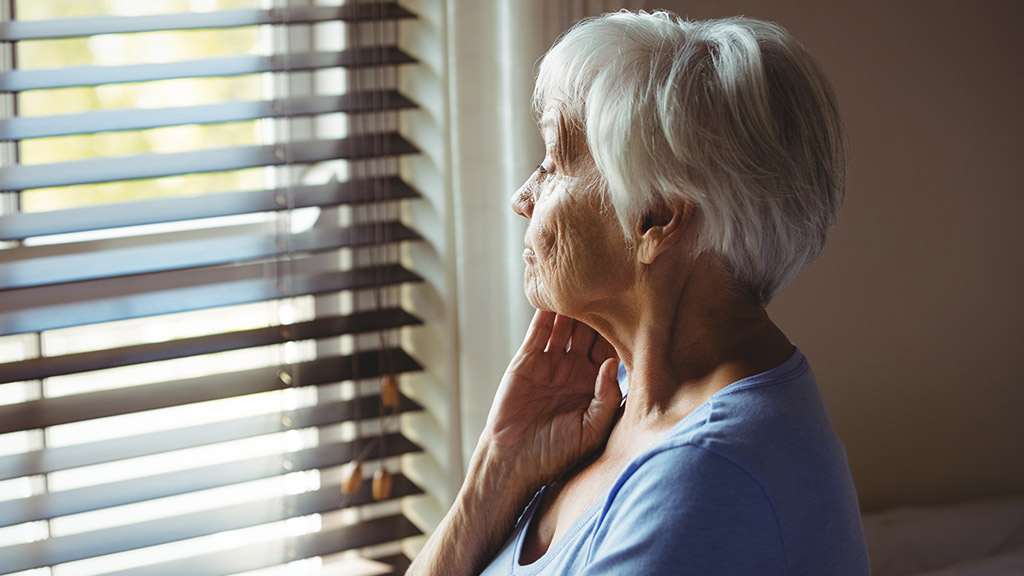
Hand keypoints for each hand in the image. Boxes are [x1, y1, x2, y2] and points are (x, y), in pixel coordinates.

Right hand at [406, 310, 620, 575]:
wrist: (514, 462)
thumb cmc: (557, 454)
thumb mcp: (591, 429)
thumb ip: (606, 398)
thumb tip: (611, 364)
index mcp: (595, 386)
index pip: (613, 350)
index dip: (624, 332)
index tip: (639, 308)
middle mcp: (575, 370)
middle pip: (592, 332)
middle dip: (602, 311)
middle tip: (613, 284)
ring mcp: (550, 363)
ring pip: (566, 327)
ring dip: (574, 306)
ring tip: (585, 281)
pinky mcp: (527, 361)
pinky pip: (539, 332)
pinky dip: (545, 314)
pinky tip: (553, 295)